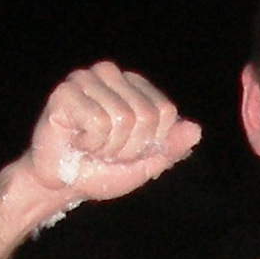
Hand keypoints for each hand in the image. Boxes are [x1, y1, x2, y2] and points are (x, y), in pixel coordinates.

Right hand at [25, 61, 200, 202]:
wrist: (63, 185)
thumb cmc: (102, 170)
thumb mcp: (145, 164)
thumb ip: (170, 147)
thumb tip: (196, 130)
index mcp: (133, 85)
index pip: (166, 112)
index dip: (150, 142)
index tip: (127, 149)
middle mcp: (110, 74)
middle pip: (146, 116)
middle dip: (129, 147)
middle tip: (105, 150)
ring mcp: (86, 79)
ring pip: (122, 119)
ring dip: (108, 147)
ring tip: (90, 145)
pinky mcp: (66, 92)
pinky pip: (98, 122)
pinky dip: (90, 143)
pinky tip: (76, 141)